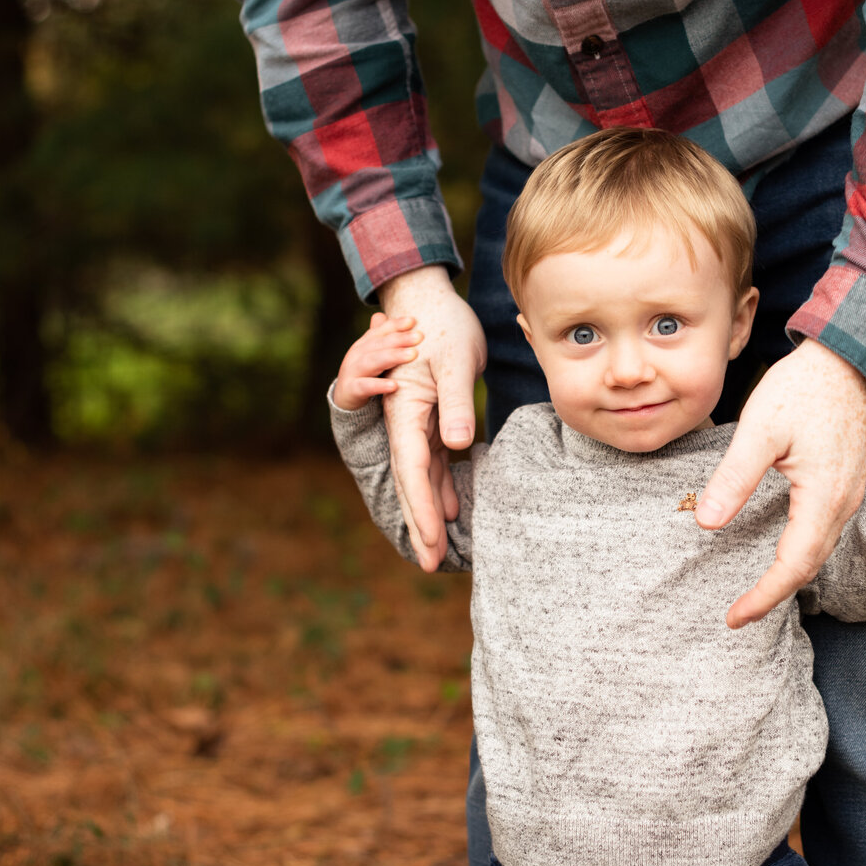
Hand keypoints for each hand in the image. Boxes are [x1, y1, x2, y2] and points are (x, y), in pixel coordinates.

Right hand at [331, 312, 421, 411]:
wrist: (344, 397)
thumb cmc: (366, 372)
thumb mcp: (374, 353)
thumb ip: (383, 336)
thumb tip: (392, 316)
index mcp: (365, 343)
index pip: (381, 330)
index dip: (396, 325)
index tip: (413, 321)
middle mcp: (357, 354)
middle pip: (380, 343)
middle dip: (400, 339)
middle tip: (420, 336)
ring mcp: (352, 371)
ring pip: (373, 362)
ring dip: (393, 357)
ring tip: (413, 355)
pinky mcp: (351, 389)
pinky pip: (365, 387)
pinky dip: (379, 386)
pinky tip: (394, 386)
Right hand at [379, 266, 486, 571]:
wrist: (428, 299)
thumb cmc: (444, 326)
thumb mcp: (455, 362)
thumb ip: (455, 403)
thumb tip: (459, 444)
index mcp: (408, 412)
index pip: (414, 470)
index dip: (421, 509)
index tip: (430, 543)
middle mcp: (406, 423)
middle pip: (411, 482)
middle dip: (420, 525)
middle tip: (431, 565)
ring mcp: (417, 423)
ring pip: (421, 476)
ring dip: (429, 512)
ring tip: (439, 551)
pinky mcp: (431, 418)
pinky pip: (433, 460)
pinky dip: (439, 487)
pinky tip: (450, 511)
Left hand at [696, 340, 865, 628]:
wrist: (853, 355)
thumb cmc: (806, 386)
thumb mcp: (760, 429)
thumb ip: (734, 478)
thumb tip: (707, 524)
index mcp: (822, 498)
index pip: (792, 567)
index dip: (763, 597)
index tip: (734, 617)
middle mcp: (841, 504)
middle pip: (807, 567)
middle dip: (773, 595)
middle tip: (738, 615)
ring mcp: (847, 494)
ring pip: (818, 552)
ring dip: (787, 577)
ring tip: (755, 593)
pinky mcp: (843, 482)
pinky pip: (823, 533)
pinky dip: (800, 554)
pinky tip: (779, 552)